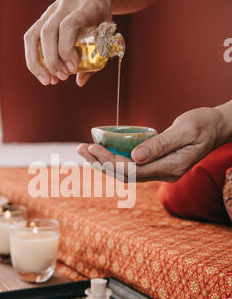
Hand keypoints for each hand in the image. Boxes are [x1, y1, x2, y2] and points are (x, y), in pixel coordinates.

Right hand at [24, 0, 114, 86]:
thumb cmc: (102, 15)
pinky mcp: (43, 16)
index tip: (73, 67)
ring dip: (37, 62)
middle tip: (62, 77)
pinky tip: (42, 72)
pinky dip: (33, 58)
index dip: (67, 49)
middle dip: (52, 60)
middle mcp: (65, 5)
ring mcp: (51, 10)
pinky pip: (31, 38)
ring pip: (33, 35)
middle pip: (48, 32)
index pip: (68, 26)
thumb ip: (96, 58)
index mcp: (85, 6)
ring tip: (47, 80)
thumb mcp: (107, 33)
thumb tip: (80, 81)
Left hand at [77, 107, 230, 181]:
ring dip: (104, 162)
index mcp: (170, 168)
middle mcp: (164, 173)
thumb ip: (161, 144)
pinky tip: (102, 150)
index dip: (110, 162)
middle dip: (101, 163)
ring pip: (126, 171)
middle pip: (125, 174)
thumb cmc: (204, 124)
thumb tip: (135, 156)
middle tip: (80, 149)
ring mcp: (160, 170)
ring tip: (84, 150)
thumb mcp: (186, 130)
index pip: (132, 171)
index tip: (93, 148)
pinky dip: (115, 158)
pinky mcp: (157, 164)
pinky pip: (132, 165)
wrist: (218, 127)